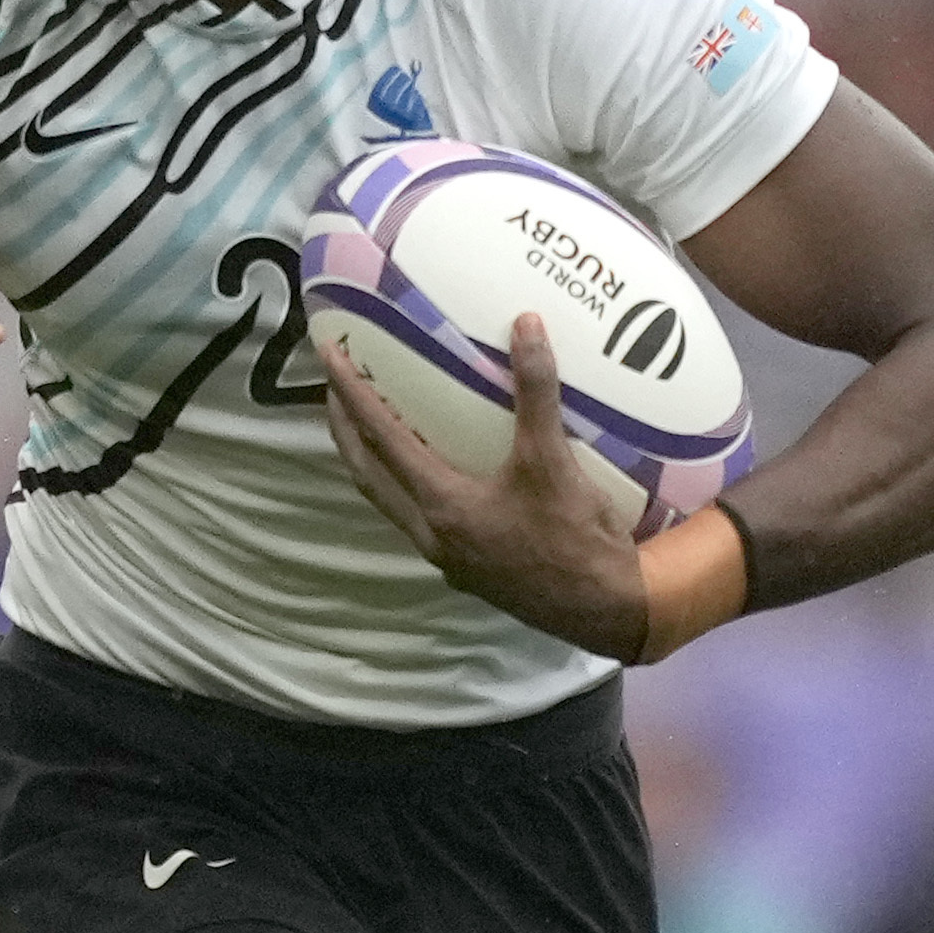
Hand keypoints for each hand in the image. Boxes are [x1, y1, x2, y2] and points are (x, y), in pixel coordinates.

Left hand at [311, 313, 648, 658]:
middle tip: (335, 385)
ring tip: (366, 424)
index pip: (381, 438)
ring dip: (370, 460)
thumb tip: (526, 325)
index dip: (353, 393)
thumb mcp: (552, 459)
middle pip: (367, 472)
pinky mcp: (466, 566)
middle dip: (344, 428)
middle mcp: (430, 532)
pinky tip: (426, 470)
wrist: (603, 608)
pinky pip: (417, 517)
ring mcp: (445, 554)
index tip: (330, 356)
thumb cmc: (574, 537)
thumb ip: (536, 392)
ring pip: (387, 500)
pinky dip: (405, 485)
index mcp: (440, 505)